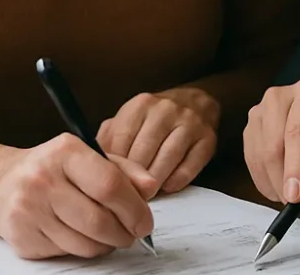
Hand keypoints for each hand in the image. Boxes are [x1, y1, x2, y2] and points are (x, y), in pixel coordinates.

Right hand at [0, 134, 160, 258]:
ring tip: (111, 234)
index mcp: (66, 152)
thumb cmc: (53, 168)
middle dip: (125, 232)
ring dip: (107, 244)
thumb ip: (124, 169)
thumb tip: (150, 187)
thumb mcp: (89, 156)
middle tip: (133, 233)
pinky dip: (84, 248)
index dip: (134, 208)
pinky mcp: (22, 238)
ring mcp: (29, 210)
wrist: (0, 184)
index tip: (146, 221)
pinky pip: (67, 252)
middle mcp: (43, 179)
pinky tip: (83, 235)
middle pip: (99, 220)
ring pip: (85, 243)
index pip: (109, 185)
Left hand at [97, 89, 218, 195]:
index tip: (107, 184)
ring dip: (153, 183)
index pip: (120, 141)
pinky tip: (167, 185)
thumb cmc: (154, 119)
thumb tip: (91, 165)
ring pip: (166, 161)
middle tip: (125, 197)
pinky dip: (176, 182)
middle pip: (143, 153)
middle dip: (132, 179)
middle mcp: (166, 110)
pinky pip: (189, 167)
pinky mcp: (208, 139)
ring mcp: (190, 123)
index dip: (113, 168)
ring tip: (144, 196)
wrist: (196, 102)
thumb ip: (109, 138)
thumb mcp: (129, 119)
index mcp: (141, 105)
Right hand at [243, 75, 299, 210]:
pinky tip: (289, 186)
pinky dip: (269, 184)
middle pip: (274, 147)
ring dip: (280, 187)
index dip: (296, 166)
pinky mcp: (251, 128)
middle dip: (289, 184)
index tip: (296, 198)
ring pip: (259, 158)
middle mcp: (281, 96)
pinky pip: (252, 165)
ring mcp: (261, 111)